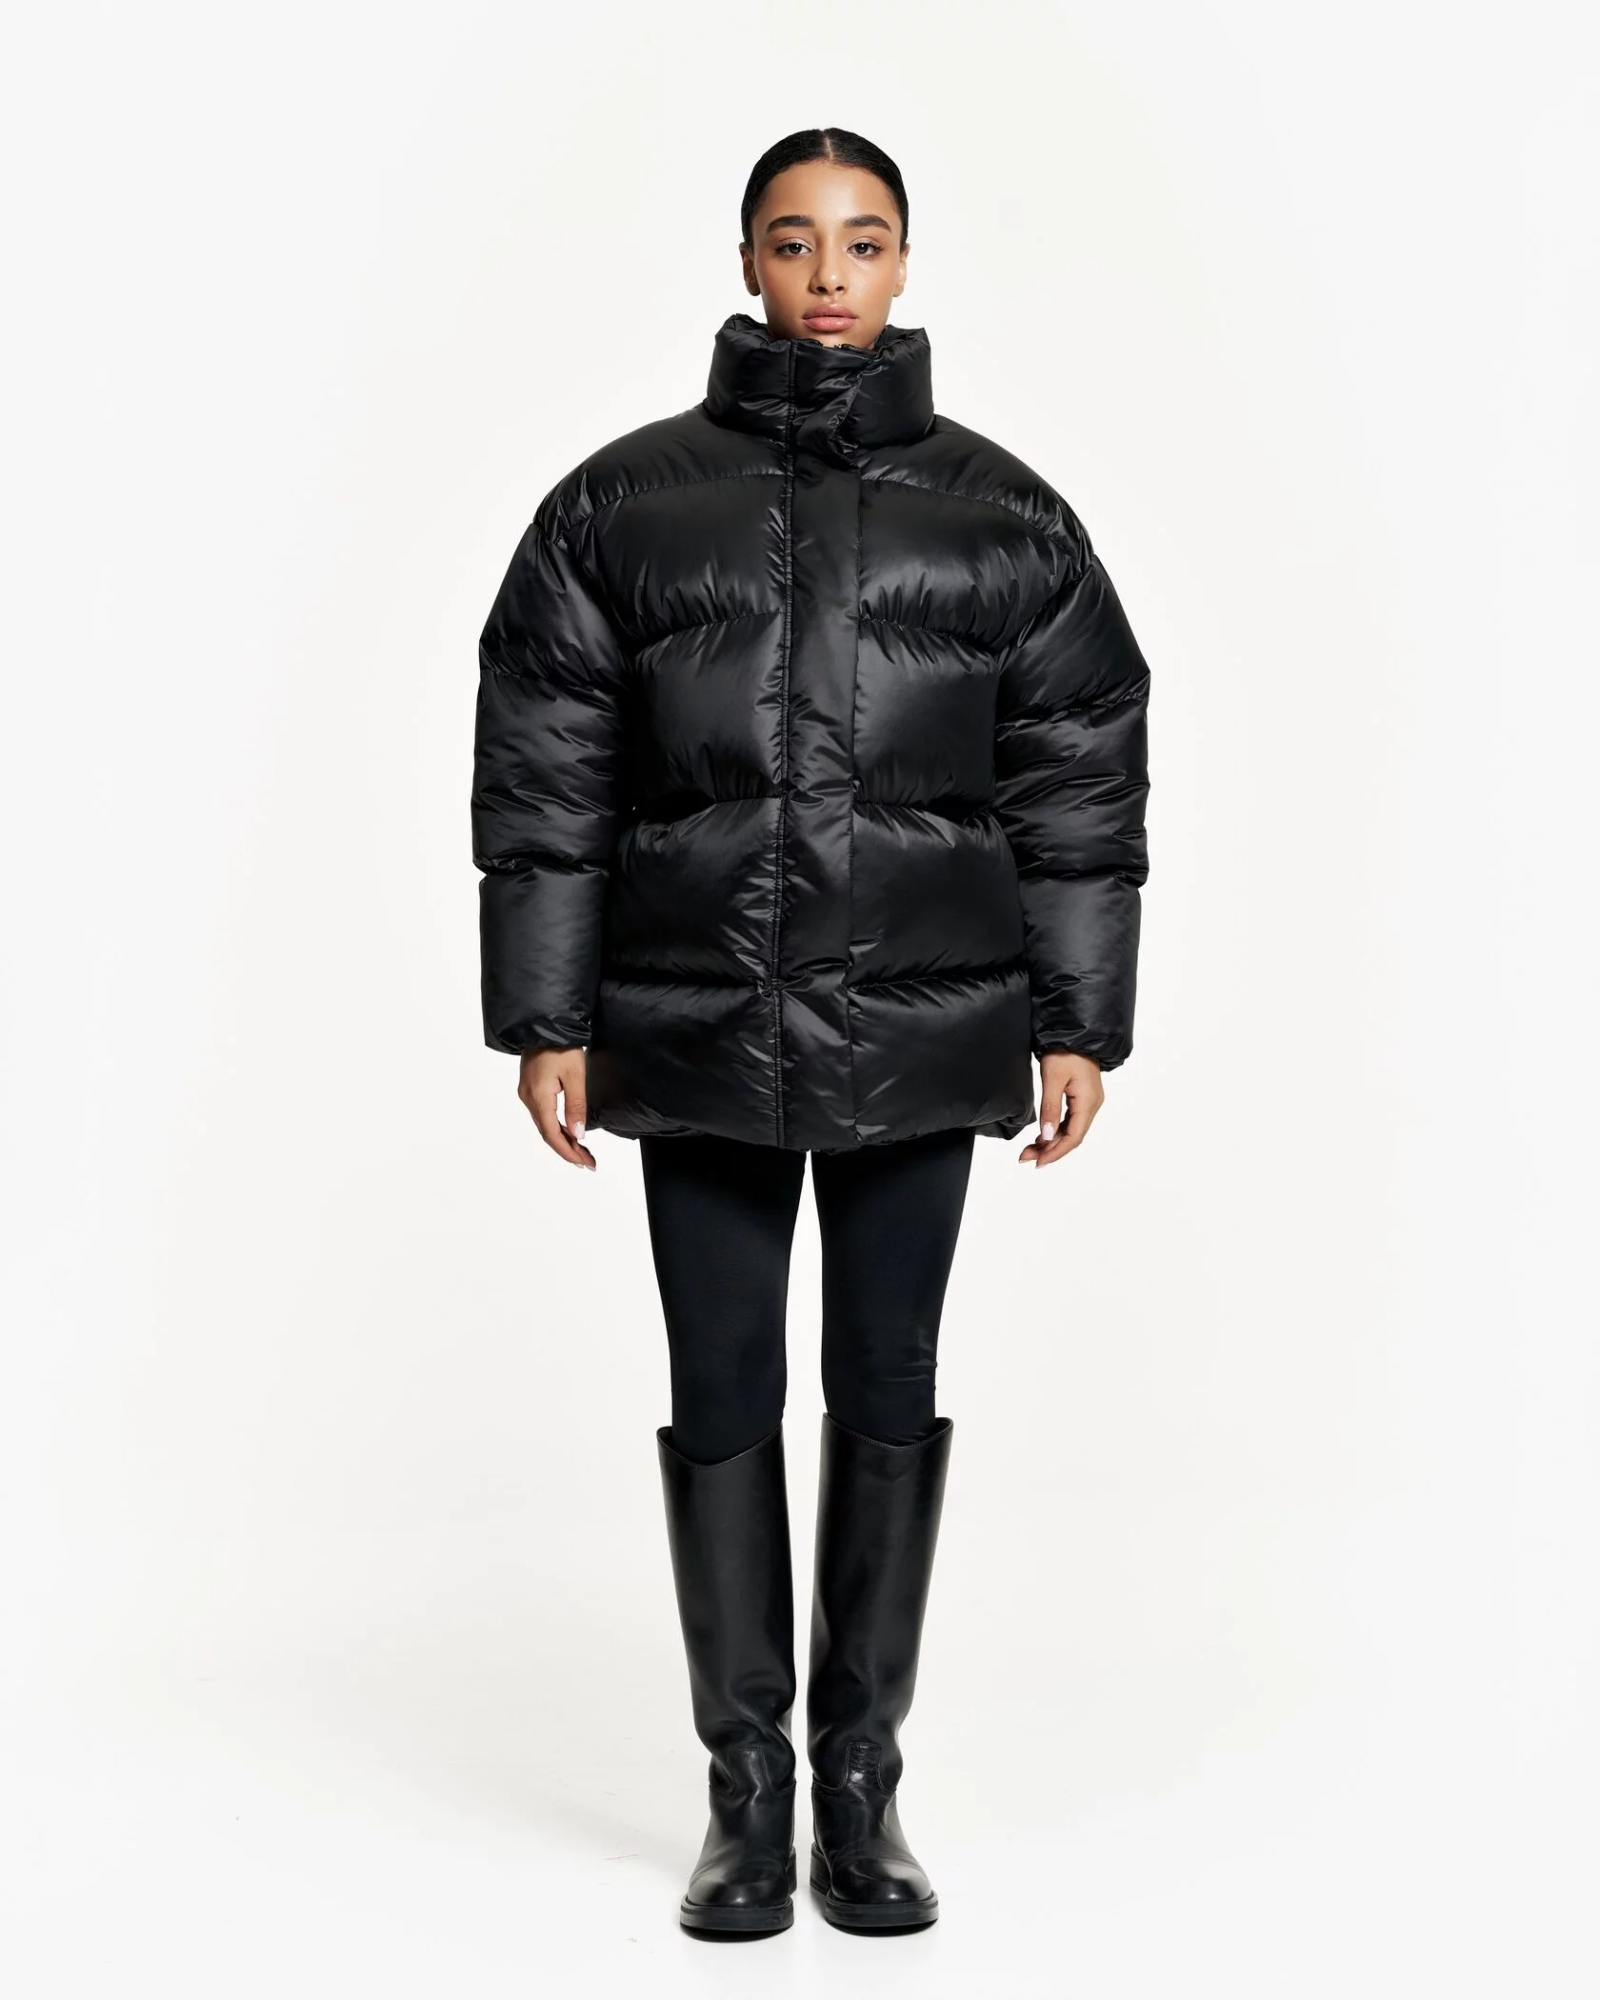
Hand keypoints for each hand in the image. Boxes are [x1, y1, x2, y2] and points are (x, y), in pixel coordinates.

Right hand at [518, 1047, 596, 1169]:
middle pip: (547, 1133)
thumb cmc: (559, 1045)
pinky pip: (543, 1114)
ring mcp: (527, 1093)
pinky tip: (569, 1131)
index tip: (584, 1163)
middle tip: (587, 1162)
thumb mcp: (575, 1074)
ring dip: (563, 1140)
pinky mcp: (531, 1088)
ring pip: (545, 1125)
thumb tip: (578, 1134)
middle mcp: (528, 1098)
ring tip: (582, 1151)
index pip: (552, 1134)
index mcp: (538, 1097)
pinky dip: (557, 1127)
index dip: (568, 1152)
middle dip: (568, 1150)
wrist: (543, 1023)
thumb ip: (576, 1105)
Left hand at [1019, 1051, 1103, 1167]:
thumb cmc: (1065, 1052)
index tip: (1038, 1162)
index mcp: (1088, 1102)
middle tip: (1027, 1157)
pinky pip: (1071, 1121)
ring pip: (1071, 1130)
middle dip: (1050, 1150)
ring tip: (1030, 1150)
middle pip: (1072, 1137)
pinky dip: (1056, 1130)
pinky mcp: (1082, 1097)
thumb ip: (1050, 1109)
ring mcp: (1089, 1101)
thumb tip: (1047, 1136)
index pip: (1073, 1137)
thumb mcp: (1052, 1079)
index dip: (1055, 1152)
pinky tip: (1043, 1136)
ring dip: (1052, 1142)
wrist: (1075, 1032)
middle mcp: (1092, 1105)